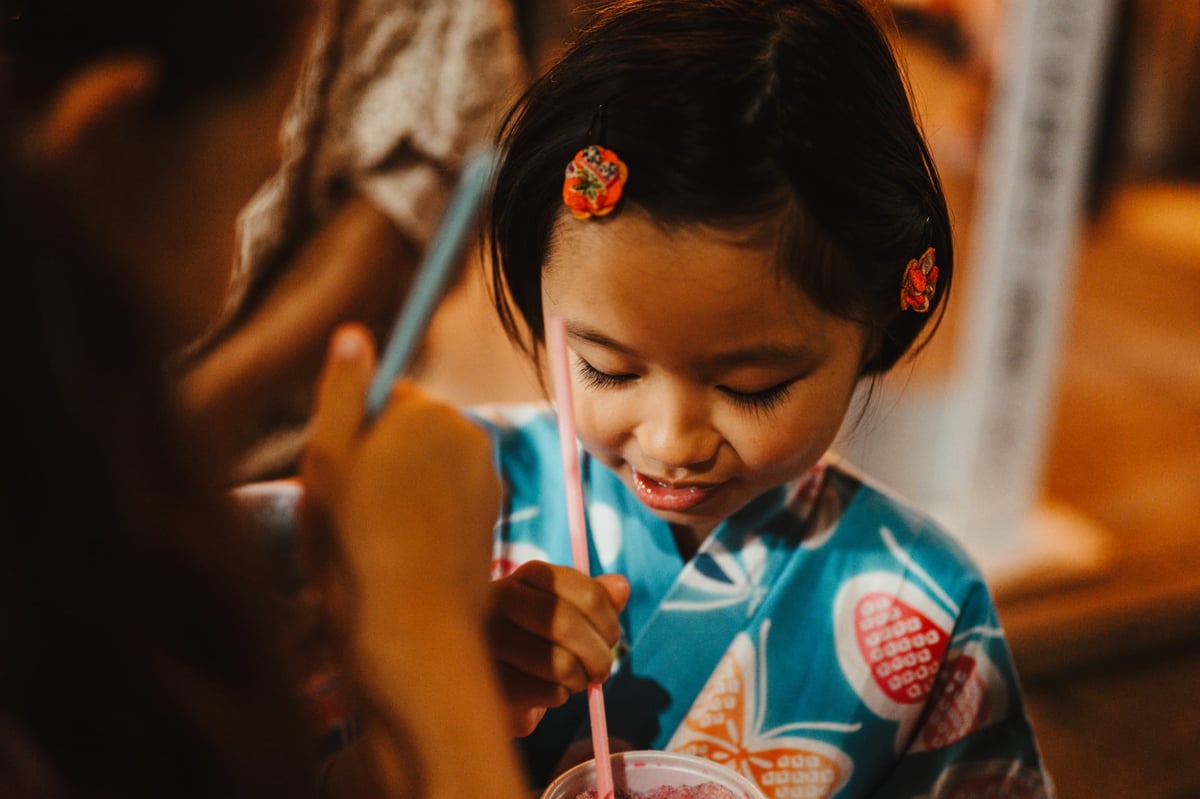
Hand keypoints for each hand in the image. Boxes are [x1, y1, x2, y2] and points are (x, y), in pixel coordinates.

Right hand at [301, 323, 500, 639]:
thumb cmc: (356, 540)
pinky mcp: (492, 514)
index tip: (340, 469)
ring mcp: (485, 476)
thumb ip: (341, 390)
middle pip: (410, 429)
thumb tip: (353, 332)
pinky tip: (404, 553)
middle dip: (382, 457)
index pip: (384, 395)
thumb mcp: (327, 458)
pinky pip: (448, 499)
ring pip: (428, 467)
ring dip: (403, 490)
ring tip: (376, 536)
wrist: (412, 625)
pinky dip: (427, 517)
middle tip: (353, 506)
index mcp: (426, 411)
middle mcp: (468, 434)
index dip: (354, 430)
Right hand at [487, 560, 629, 736]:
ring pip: (562, 664)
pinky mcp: (490, 681)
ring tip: (572, 680)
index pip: (589, 596)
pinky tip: (547, 691)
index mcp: (530, 575)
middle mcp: (501, 599)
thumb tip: (621, 587)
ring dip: (579, 679)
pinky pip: (548, 692)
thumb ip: (596, 598)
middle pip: (571, 627)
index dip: (610, 624)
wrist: (492, 681)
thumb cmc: (537, 639)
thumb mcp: (567, 612)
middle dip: (599, 656)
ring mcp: (489, 640)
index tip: (609, 638)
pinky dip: (559, 696)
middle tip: (601, 670)